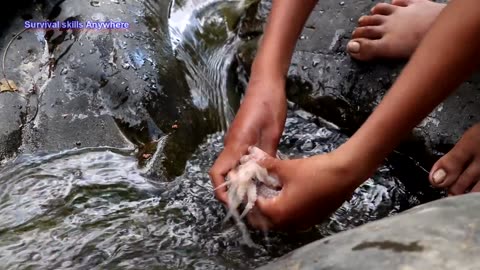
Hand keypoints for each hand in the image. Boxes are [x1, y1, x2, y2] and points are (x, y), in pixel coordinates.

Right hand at [209, 75, 286, 204]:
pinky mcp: (243, 139)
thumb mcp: (271, 132)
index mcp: (235, 144)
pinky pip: (240, 161)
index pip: (218, 173)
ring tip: (258, 195)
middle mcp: (231, 145)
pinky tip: (262, 178)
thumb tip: (263, 178)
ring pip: (232, 168)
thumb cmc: (269, 104)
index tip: (234, 204)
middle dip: (233, 192)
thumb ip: (265, 155)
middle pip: (223, 174)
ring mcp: (236, 142)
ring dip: (240, 183)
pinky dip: (247, 173)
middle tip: (252, 205)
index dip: (221, 191)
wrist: (267, 84)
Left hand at [246, 148, 362, 230]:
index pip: (255, 209)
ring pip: (279, 222)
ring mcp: (303, 224)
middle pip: (265, 221)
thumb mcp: (286, 167)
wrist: (344, 174)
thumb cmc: (314, 171)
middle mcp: (289, 224)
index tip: (247, 186)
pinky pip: (293, 220)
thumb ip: (266, 165)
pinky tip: (286, 195)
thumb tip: (250, 157)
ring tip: (268, 192)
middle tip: (255, 192)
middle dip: (257, 208)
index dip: (249, 196)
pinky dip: (285, 211)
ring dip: (271, 211)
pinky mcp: (313, 220)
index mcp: (279, 213)